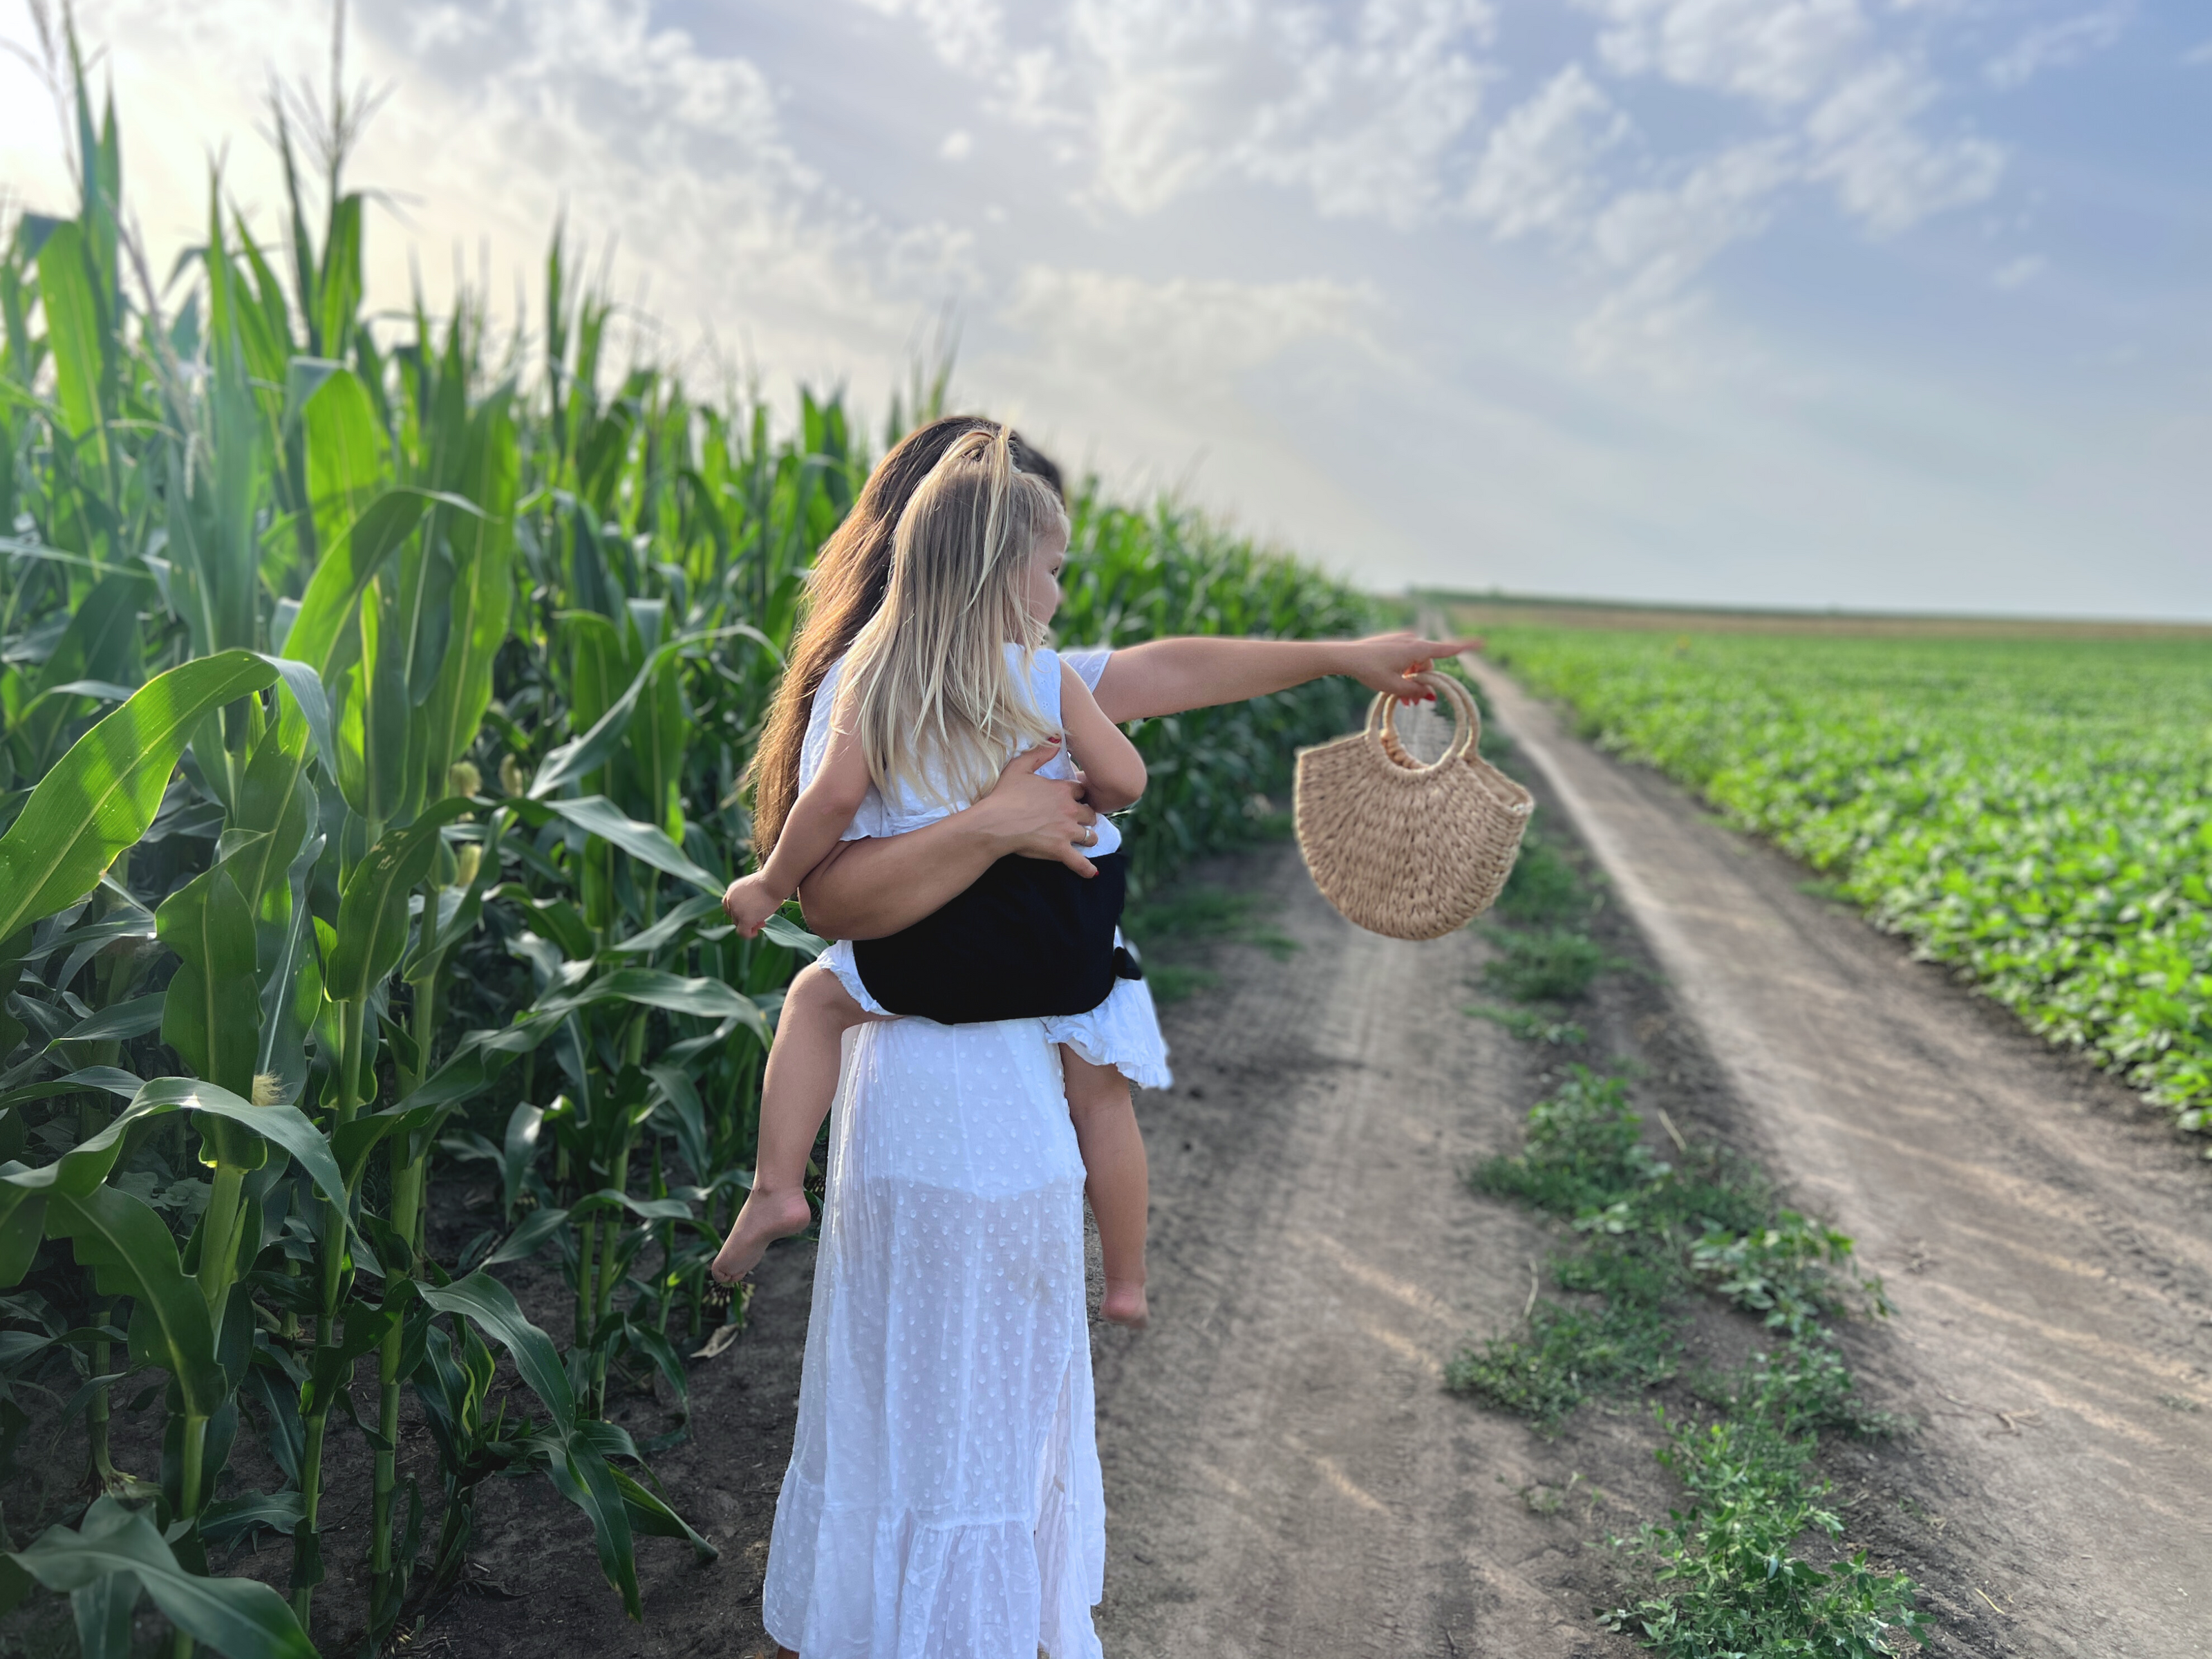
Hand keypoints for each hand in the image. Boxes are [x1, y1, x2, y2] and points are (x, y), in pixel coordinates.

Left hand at [721, 872, 788, 937]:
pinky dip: (749, 935)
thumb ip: (747, 899)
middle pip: (734, 917)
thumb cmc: (770, 882)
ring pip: (738, 925)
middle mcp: (730, 900)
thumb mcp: (753, 888)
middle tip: (760, 919)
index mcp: (732, 891)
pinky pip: (743, 933)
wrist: (774, 881)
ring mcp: (736, 910)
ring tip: (762, 922)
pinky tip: (756, 932)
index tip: (752, 912)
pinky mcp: (745, 919)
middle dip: (746, 919)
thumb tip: (752, 911)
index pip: (729, 907)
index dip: (740, 912)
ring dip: (749, 926)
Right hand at [974, 739, 1100, 876]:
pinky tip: (1092, 873)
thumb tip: (1056, 740)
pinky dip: (1087, 869)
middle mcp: (1070, 810)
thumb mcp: (1019, 767)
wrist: (995, 823)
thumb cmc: (1004, 795)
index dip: (1078, 794)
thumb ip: (1039, 753)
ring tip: (1086, 840)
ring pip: (1090, 835)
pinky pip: (1080, 862)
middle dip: (1087, 816)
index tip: (1075, 797)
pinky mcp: (1061, 850)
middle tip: (1081, 820)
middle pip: (1090, 813)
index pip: (1081, 790)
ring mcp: (1067, 831)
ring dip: (1089, 837)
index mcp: (1062, 790)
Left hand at [1336, 631, 1484, 702]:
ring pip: (1415, 663)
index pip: (1447, 649)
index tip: (1483, 642)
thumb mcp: (1395, 686)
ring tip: (1404, 701)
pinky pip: (1404, 659)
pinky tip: (1393, 686)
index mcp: (1417, 649)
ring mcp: (1400, 641)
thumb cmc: (1370, 670)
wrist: (1345, 656)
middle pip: (1428, 664)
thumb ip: (1415, 691)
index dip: (1466, 647)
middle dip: (1424, 682)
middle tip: (1414, 703)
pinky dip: (1403, 672)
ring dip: (1412, 680)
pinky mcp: (1390, 644)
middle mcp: (1411, 641)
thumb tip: (1430, 694)